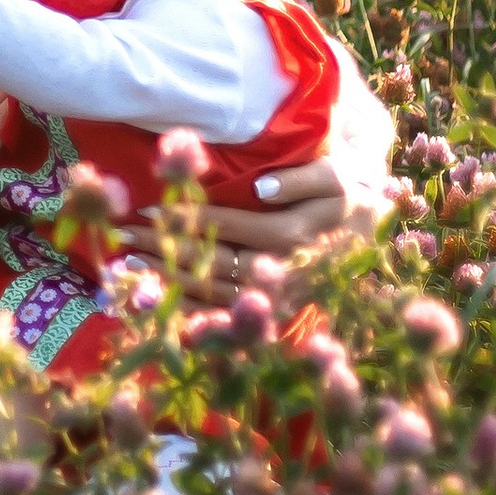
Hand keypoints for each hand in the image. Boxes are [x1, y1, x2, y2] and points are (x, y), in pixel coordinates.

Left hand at [117, 159, 373, 297]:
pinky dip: (192, 311)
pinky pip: (229, 317)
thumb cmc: (344, 195)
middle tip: (124, 235)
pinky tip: (158, 302)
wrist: (371, 232)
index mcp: (296, 235)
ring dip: (171, 281)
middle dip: (167, 249)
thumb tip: (261, 188)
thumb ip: (301, 178)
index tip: (149, 208)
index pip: (231, 226)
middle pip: (216, 263)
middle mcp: (285, 271)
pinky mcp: (276, 315)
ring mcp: (279, 299)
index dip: (190, 217)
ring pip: (217, 294)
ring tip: (129, 266)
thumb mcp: (334, 177)